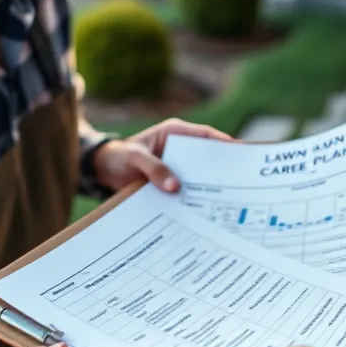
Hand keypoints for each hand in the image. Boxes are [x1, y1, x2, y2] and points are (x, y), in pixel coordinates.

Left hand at [90, 119, 232, 193]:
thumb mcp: (134, 158)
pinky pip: (187, 190)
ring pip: (199, 177)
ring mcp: (178, 167)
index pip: (205, 135)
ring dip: (210, 188)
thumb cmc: (119, 157)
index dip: (225, 143)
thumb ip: (153, 169)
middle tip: (242, 185)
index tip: (242, 155)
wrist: (103, 171)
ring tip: (227, 203)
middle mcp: (180, 149)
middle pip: (208, 158)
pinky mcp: (172, 182)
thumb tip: (175, 187)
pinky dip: (195, 199)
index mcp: (175, 133)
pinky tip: (204, 213)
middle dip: (223, 170)